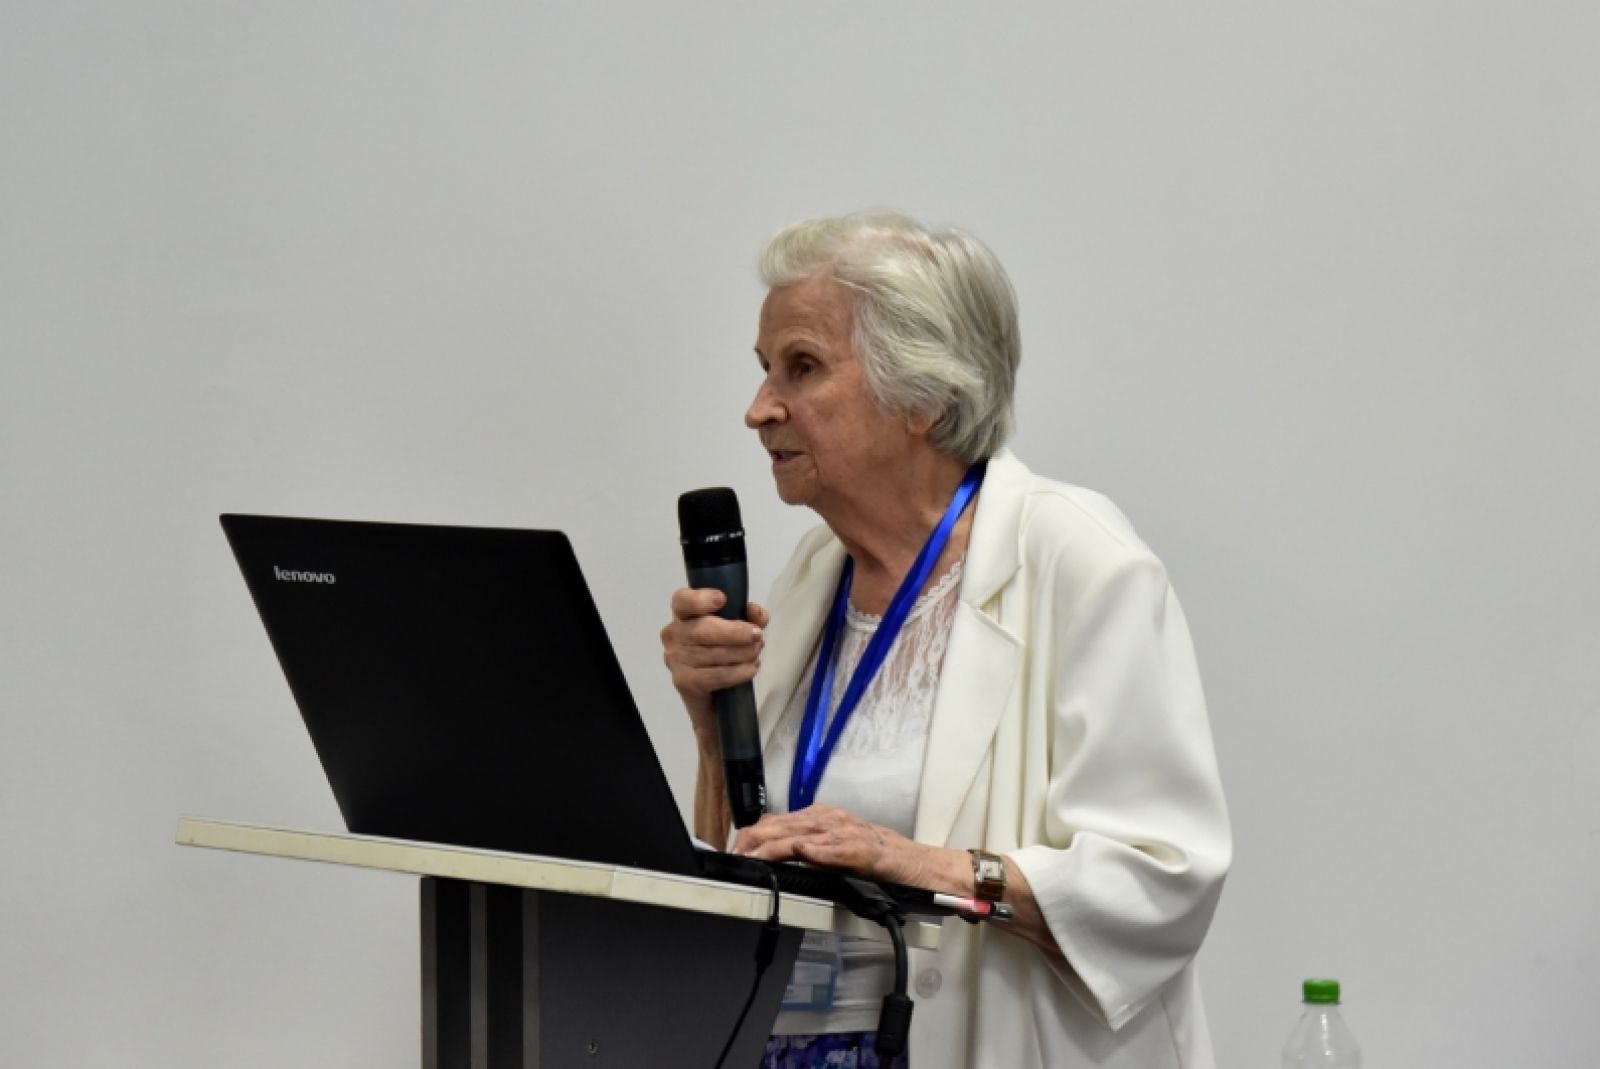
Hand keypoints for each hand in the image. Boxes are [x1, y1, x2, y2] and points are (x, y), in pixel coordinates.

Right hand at [660, 587, 768, 739]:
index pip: (683, 600)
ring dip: (742, 653)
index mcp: (683, 614)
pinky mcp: (684, 681)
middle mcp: (673, 634)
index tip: (722, 599)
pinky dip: (739, 672)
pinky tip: (751, 668)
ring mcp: (675, 659)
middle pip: (703, 630)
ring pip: (714, 654)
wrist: (712, 697)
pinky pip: (717, 675)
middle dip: (734, 633)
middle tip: (757, 636)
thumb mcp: (737, 628)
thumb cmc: (721, 652)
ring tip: (756, 652)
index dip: (700, 599)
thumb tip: (756, 614)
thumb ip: (749, 616)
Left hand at [732, 805, 936, 887]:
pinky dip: (819, 850)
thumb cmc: (880, 858)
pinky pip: (839, 850)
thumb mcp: (837, 849)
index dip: (754, 835)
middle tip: (735, 855)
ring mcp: (849, 834)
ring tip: (756, 855)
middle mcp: (832, 821)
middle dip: (757, 840)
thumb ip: (809, 849)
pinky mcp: (866, 852)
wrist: (919, 864)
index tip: (735, 850)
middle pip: (786, 825)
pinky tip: (803, 852)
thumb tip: (779, 854)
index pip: (779, 822)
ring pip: (806, 834)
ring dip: (778, 845)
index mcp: (823, 820)